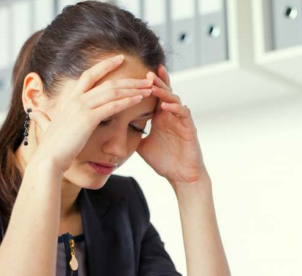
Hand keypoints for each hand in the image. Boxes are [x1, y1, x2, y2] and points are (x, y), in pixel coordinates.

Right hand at [26, 54, 153, 173]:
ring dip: (133, 89)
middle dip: (129, 80)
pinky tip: (139, 100)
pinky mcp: (88, 119)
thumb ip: (42, 118)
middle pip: (108, 82)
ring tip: (149, 88)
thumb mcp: (46, 127)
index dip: (105, 65)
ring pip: (113, 92)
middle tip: (146, 78)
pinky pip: (112, 107)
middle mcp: (76, 100)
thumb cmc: (51, 147)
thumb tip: (34, 113)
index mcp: (70, 100)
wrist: (48, 159)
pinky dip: (127, 102)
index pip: (89, 75)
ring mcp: (82, 108)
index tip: (120, 59)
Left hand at [136, 64, 205, 183]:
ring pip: (174, 99)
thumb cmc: (164, 162)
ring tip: (153, 85)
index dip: (147, 85)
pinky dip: (175, 108)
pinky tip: (165, 106)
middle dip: (156, 81)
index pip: (154, 96)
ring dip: (164, 91)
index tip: (134, 74)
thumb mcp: (142, 146)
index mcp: (160, 117)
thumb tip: (112, 131)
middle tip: (146, 73)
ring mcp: (181, 121)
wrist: (181, 177)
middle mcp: (171, 116)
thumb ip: (132, 135)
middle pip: (165, 92)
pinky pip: (184, 113)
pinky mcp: (189, 128)